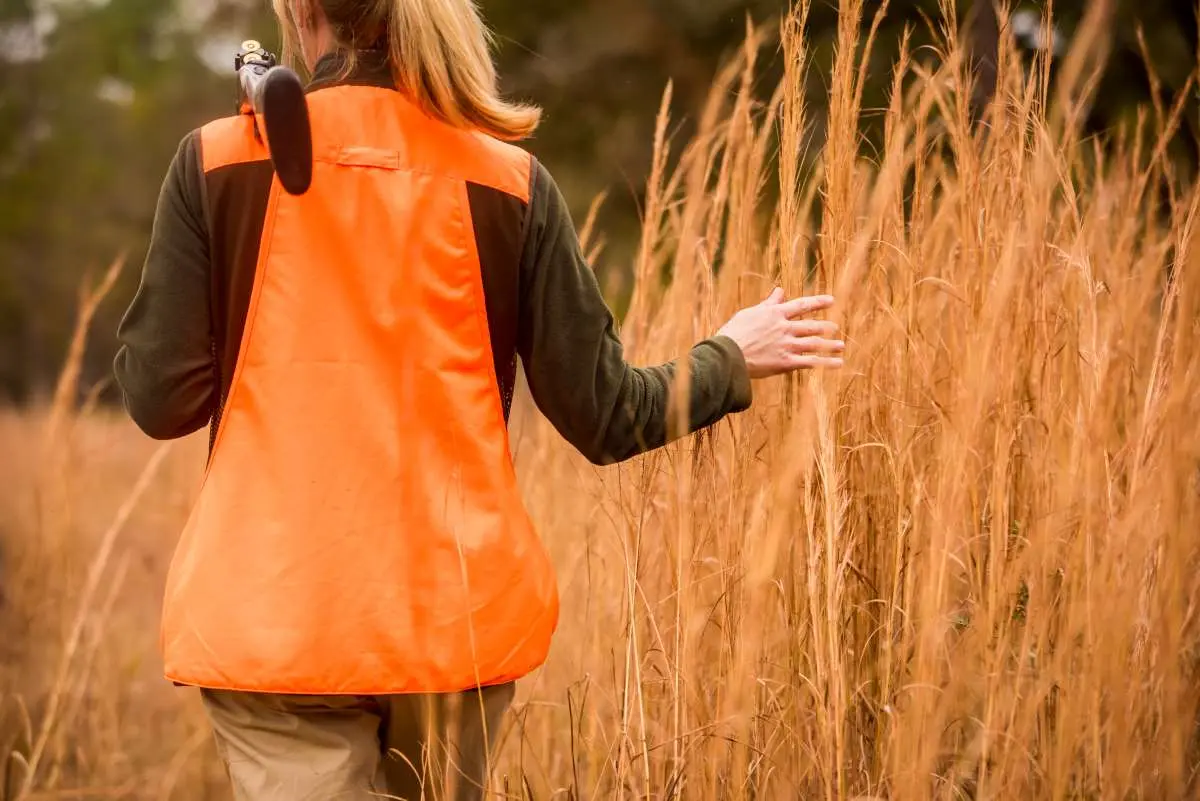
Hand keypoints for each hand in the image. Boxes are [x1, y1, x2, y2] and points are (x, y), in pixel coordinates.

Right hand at [716, 288, 844, 378]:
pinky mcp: (785, 362)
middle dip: (825, 327)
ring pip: (814, 343)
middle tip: (835, 327)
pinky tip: (838, 363)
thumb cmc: (734, 333)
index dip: (818, 302)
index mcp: (775, 314)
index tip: (831, 300)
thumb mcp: (750, 313)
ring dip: (830, 345)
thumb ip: (769, 304)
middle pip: (811, 326)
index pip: (801, 306)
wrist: (727, 354)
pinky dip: (826, 363)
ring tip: (841, 346)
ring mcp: (786, 345)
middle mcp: (784, 328)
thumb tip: (780, 290)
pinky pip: (810, 362)